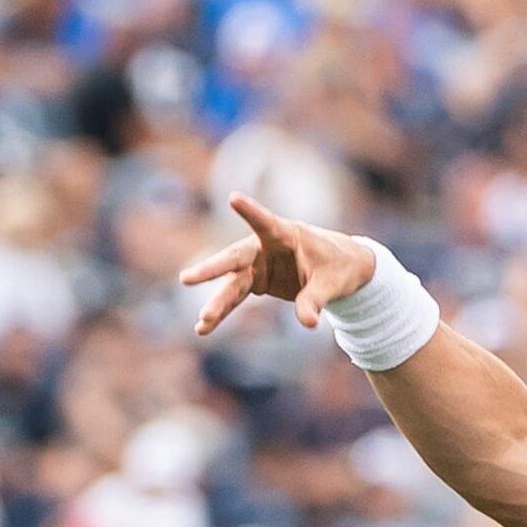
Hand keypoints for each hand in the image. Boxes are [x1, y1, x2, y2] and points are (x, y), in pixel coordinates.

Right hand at [180, 194, 377, 337]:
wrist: (340, 271)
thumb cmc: (338, 267)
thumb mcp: (332, 284)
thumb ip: (316, 300)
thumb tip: (308, 323)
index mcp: (286, 235)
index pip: (265, 222)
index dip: (250, 211)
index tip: (233, 198)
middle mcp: (265, 247)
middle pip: (235, 258)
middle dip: (212, 269)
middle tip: (187, 279)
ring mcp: (257, 265)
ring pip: (232, 284)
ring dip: (218, 303)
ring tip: (202, 323)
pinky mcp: (256, 281)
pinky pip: (235, 298)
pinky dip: (223, 313)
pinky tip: (204, 328)